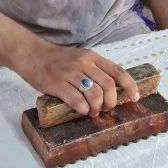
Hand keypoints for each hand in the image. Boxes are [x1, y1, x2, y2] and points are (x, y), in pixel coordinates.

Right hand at [11, 40, 139, 117]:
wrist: (32, 54)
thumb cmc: (58, 59)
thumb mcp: (80, 58)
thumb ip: (94, 69)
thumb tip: (111, 89)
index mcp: (92, 57)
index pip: (117, 71)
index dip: (129, 86)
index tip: (135, 97)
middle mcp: (83, 63)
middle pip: (108, 85)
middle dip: (111, 102)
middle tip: (105, 109)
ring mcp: (70, 73)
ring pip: (94, 94)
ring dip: (97, 108)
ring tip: (92, 112)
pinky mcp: (57, 84)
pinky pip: (76, 100)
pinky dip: (83, 109)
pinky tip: (81, 111)